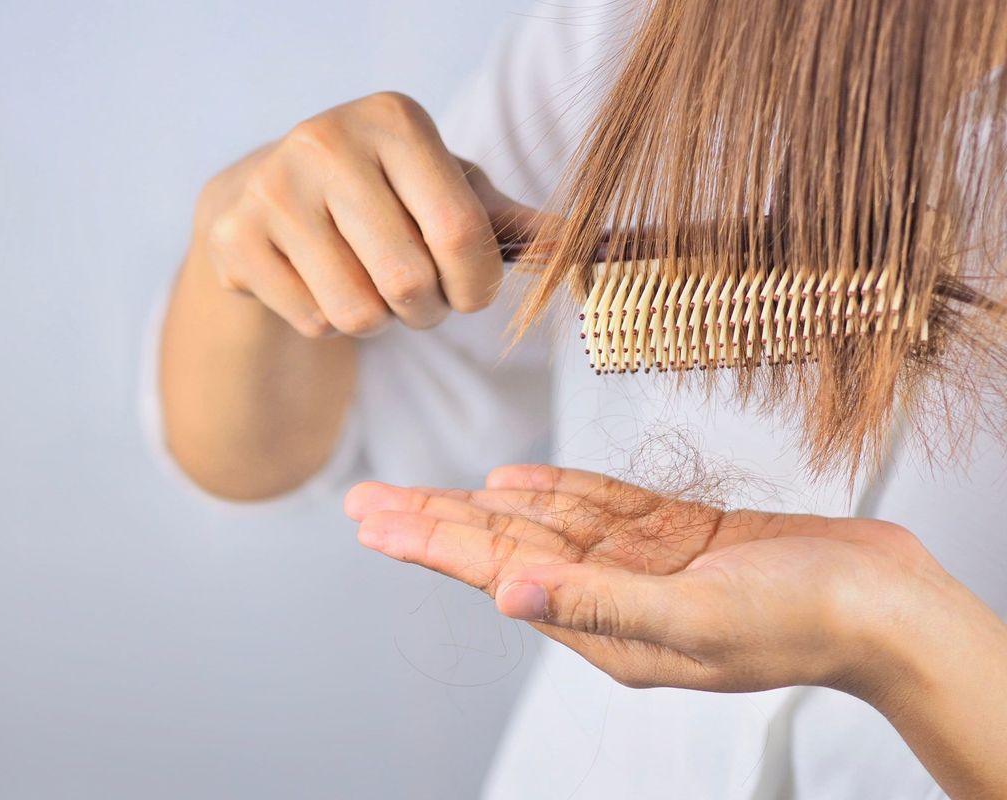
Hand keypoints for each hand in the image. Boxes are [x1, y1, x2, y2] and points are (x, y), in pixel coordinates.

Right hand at [191, 92, 538, 338]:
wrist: (264, 194)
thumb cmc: (379, 195)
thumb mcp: (444, 191)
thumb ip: (510, 222)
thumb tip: (590, 249)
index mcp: (395, 118)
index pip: (462, 235)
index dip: (477, 286)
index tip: (469, 289)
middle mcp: (327, 140)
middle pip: (410, 283)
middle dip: (428, 311)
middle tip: (416, 296)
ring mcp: (273, 188)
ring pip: (358, 313)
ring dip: (379, 321)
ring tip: (365, 284)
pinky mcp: (235, 237)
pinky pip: (313, 322)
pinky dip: (328, 322)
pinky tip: (315, 281)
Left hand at [344, 464, 950, 700]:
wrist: (883, 603)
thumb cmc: (800, 621)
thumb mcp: (694, 620)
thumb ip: (597, 604)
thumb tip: (505, 593)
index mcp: (602, 625)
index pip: (493, 572)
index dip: (428, 542)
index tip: (372, 521)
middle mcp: (610, 595)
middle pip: (500, 547)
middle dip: (430, 522)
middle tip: (366, 500)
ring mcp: (641, 565)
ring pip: (540, 525)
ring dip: (477, 505)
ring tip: (420, 493)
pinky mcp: (675, 537)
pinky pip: (596, 509)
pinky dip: (552, 492)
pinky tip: (512, 483)